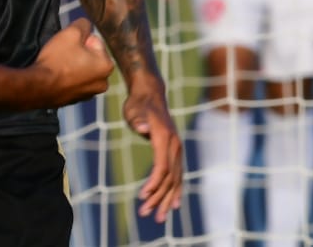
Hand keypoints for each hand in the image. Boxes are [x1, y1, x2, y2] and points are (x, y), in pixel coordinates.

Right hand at [34, 19, 113, 103]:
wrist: (39, 87)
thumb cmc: (57, 60)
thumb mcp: (71, 33)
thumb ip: (83, 24)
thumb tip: (86, 25)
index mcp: (106, 66)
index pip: (95, 41)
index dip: (80, 40)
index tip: (69, 46)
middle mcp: (103, 82)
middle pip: (91, 57)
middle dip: (79, 53)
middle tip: (63, 54)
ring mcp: (90, 94)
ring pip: (83, 69)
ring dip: (74, 65)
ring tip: (59, 65)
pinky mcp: (76, 100)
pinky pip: (75, 82)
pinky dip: (68, 78)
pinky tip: (57, 76)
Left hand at [124, 75, 183, 218]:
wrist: (150, 94)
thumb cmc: (138, 104)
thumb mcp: (134, 110)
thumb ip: (138, 119)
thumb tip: (142, 127)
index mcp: (165, 139)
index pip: (162, 167)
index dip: (153, 184)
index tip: (142, 197)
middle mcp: (175, 146)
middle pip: (169, 178)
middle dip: (158, 198)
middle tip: (145, 214)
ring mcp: (177, 149)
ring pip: (175, 180)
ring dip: (166, 199)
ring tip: (157, 217)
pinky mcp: (174, 152)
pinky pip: (178, 175)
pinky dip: (175, 191)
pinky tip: (172, 205)